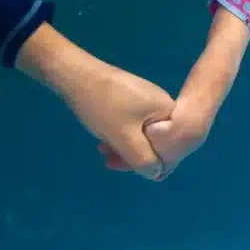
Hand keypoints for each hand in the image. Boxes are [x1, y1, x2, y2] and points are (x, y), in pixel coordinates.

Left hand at [16, 23, 174, 180]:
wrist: (78, 75)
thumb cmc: (104, 106)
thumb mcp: (124, 138)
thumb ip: (143, 159)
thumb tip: (156, 174)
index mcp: (169, 111)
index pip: (171, 146)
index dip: (153, 161)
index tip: (129, 167)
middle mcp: (163, 104)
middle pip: (156, 141)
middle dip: (135, 155)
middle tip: (110, 162)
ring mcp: (148, 101)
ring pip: (143, 134)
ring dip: (125, 146)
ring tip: (103, 150)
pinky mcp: (133, 99)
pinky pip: (135, 124)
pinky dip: (122, 134)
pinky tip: (105, 139)